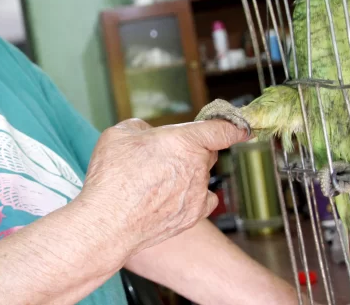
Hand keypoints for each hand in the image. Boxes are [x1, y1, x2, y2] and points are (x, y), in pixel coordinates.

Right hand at [78, 118, 248, 259]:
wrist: (108, 223)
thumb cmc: (112, 177)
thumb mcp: (119, 134)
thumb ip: (142, 128)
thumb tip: (150, 136)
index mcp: (184, 141)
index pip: (221, 130)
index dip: (234, 127)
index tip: (242, 128)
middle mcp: (197, 168)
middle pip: (206, 153)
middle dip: (189, 150)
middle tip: (160, 156)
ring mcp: (198, 195)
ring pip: (200, 176)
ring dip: (185, 174)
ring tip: (154, 182)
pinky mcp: (193, 216)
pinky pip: (202, 199)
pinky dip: (191, 196)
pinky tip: (172, 196)